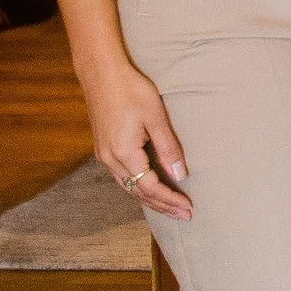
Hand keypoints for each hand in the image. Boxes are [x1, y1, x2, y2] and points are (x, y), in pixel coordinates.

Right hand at [81, 56, 191, 219]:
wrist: (101, 74)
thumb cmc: (132, 91)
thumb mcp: (156, 118)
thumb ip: (168, 148)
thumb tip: (181, 175)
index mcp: (123, 153)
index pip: (150, 187)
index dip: (170, 199)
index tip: (189, 208)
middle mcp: (110, 159)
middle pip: (138, 192)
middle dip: (162, 205)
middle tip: (185, 216)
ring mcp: (104, 155)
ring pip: (128, 186)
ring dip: (150, 199)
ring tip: (172, 208)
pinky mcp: (104, 148)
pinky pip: (123, 176)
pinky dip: (139, 186)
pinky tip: (151, 189)